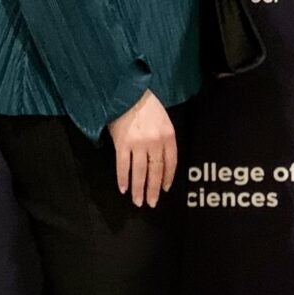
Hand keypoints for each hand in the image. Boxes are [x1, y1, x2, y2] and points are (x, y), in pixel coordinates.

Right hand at [107, 89, 175, 206]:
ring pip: (140, 172)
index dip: (167, 177)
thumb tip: (159, 157)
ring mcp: (138, 144)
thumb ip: (163, 136)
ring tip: (138, 202)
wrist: (125, 91)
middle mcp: (155, 141)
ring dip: (139, 189)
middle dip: (153, 189)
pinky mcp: (122, 144)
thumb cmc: (144, 102)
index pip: (171, 162)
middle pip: (156, 170)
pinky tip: (123, 189)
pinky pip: (123, 166)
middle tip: (151, 203)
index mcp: (168, 135)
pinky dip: (123, 179)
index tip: (164, 189)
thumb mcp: (162, 118)